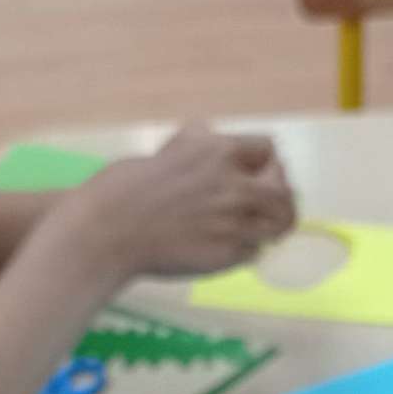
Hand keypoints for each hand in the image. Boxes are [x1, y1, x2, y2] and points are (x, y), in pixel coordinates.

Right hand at [66, 126, 296, 280]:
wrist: (107, 232)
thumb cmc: (124, 188)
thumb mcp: (166, 150)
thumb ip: (197, 146)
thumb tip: (209, 138)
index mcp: (220, 153)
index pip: (269, 151)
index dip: (266, 163)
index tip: (260, 173)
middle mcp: (235, 186)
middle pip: (285, 192)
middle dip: (280, 198)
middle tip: (272, 208)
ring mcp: (234, 223)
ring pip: (279, 225)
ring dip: (271, 227)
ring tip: (262, 232)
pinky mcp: (227, 255)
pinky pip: (253, 252)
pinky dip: (246, 251)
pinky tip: (228, 249)